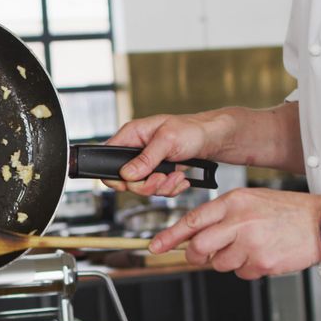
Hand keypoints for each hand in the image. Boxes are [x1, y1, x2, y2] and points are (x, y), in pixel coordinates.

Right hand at [103, 110, 236, 195]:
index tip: (131, 182)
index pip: (108, 157)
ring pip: (142, 188)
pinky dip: (170, 188)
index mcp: (132, 135)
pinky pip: (157, 190)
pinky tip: (180, 178)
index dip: (116, 175)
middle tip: (162, 177)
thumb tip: (127, 174)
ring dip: (162, 186)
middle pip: (126, 180)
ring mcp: (147, 164)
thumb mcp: (168, 140)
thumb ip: (146, 158)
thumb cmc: (192, 130)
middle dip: (147, 184)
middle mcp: (136, 150)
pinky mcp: (158, 173)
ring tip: (177, 175)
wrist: (212, 138)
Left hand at [151, 188, 320, 279]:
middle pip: (199, 247)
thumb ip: (223, 216)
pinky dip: (248, 269)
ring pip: (219, 263)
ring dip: (228, 261)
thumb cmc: (287, 212)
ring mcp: (250, 243)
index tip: (156, 246)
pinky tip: (263, 255)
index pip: (192, 220)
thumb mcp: (251, 201)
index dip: (170, 236)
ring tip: (250, 248)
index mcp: (234, 202)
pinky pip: (241, 273)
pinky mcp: (261, 262)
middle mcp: (239, 220)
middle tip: (200, 257)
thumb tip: (195, 235)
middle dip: (195, 256)